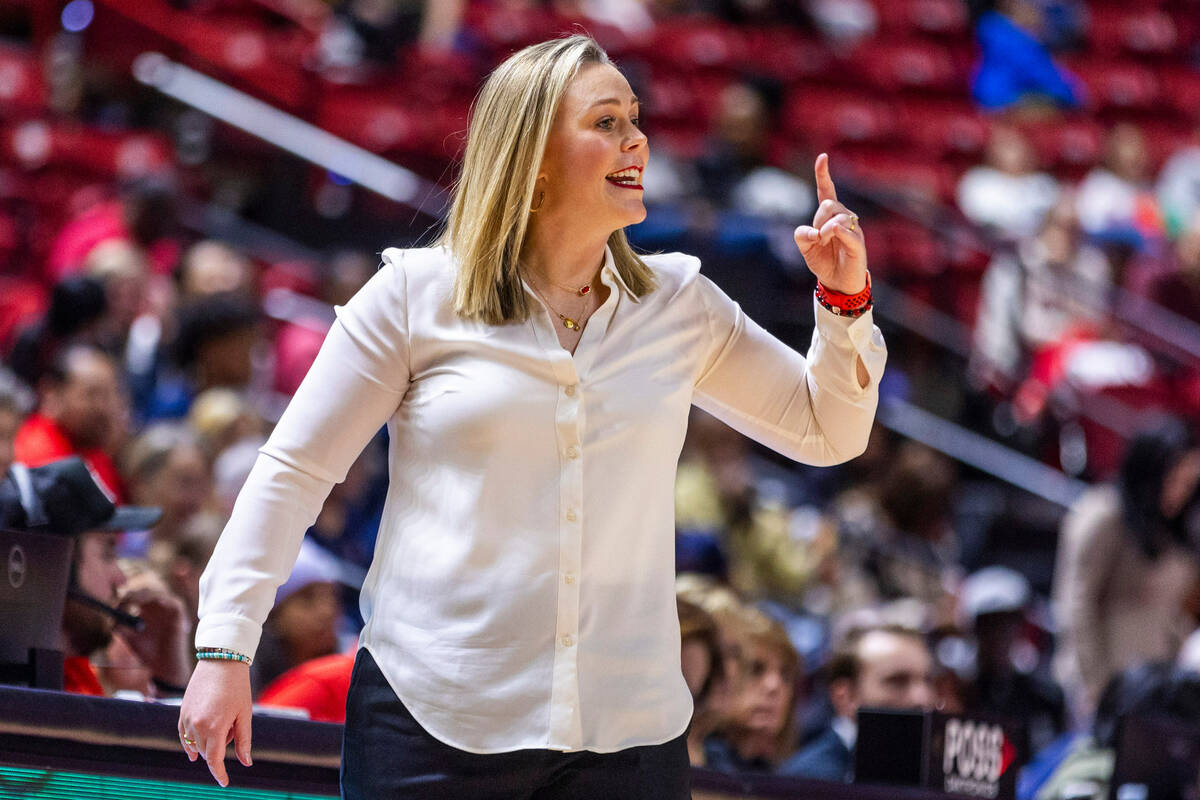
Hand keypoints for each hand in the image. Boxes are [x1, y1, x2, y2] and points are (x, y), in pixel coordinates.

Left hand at [117, 582, 191, 687]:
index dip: (123, 599)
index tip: (114, 606)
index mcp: (144, 610)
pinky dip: (160, 600)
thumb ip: (121, 627)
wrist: (164, 665)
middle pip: (143, 591)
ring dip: (142, 596)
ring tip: (133, 602)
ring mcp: (167, 607)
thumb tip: (112, 617)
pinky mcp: (178, 610)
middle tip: (122, 601)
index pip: (133, 597)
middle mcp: (156, 606)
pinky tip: (151, 604)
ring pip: (155, 593)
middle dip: (131, 595)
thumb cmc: (148, 652)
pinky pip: (170, 600)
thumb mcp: (130, 638)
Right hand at [178, 659, 253, 786]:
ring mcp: (186, 718)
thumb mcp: (244, 714)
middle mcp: (197, 725)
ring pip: (194, 744)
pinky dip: (189, 742)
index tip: (224, 783)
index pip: (214, 759)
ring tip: (222, 721)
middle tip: (233, 727)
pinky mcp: (182, 711)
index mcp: (214, 727)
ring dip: (207, 744)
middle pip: (205, 752)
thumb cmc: (238, 687)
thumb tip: (246, 763)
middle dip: (219, 749)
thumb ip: (244, 741)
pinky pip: (183, 734)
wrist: (221, 660)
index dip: (219, 773)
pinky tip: (195, 749)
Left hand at [793, 153, 866, 294]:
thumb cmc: (824, 262)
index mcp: (829, 216)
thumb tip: (812, 231)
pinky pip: (847, 231)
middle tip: (818, 239)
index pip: (827, 191)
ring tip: (825, 244)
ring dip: (824, 231)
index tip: (823, 157)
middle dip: (817, 220)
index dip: (823, 174)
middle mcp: (844, 218)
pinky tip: (832, 235)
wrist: (838, 283)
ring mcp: (853, 229)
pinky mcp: (858, 243)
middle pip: (828, 204)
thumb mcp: (806, 248)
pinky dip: (837, 232)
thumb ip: (802, 236)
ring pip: (836, 216)